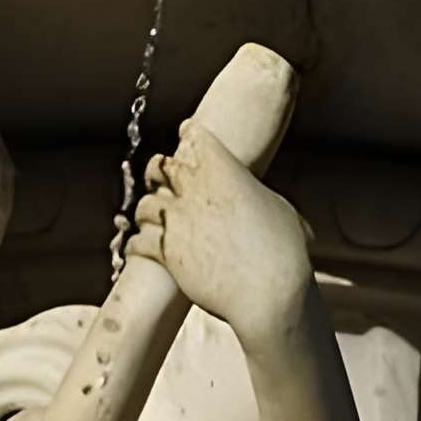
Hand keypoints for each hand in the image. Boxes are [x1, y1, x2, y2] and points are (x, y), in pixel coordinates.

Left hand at [129, 121, 312, 349]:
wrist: (270, 289)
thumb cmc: (285, 251)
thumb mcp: (277, 208)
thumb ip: (253, 194)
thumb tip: (251, 196)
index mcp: (226, 172)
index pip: (196, 137)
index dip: (189, 133)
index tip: (186, 132)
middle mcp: (197, 191)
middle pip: (160, 166)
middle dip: (157, 170)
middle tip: (158, 176)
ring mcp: (179, 221)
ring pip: (144, 205)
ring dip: (145, 211)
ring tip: (147, 217)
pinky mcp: (167, 252)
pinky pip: (138, 242)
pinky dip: (135, 245)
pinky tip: (136, 248)